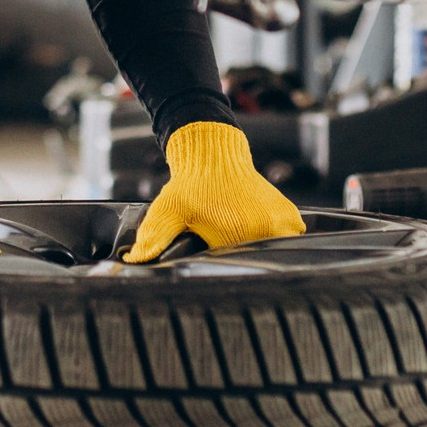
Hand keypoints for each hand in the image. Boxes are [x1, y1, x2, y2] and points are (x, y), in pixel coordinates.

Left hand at [123, 121, 304, 262]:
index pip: (239, 271)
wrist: (215, 154)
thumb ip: (153, 239)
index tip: (218, 266)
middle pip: (259, 264)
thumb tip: (135, 261)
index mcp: (238, 236)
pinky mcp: (291, 217)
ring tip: (241, 239)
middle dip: (243, 264)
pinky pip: (288, 241)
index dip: (227, 272)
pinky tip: (257, 234)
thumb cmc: (191, 185)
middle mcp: (266, 230)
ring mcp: (282, 224)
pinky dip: (276, 242)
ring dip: (261, 253)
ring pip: (276, 255)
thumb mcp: (168, 212)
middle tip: (227, 249)